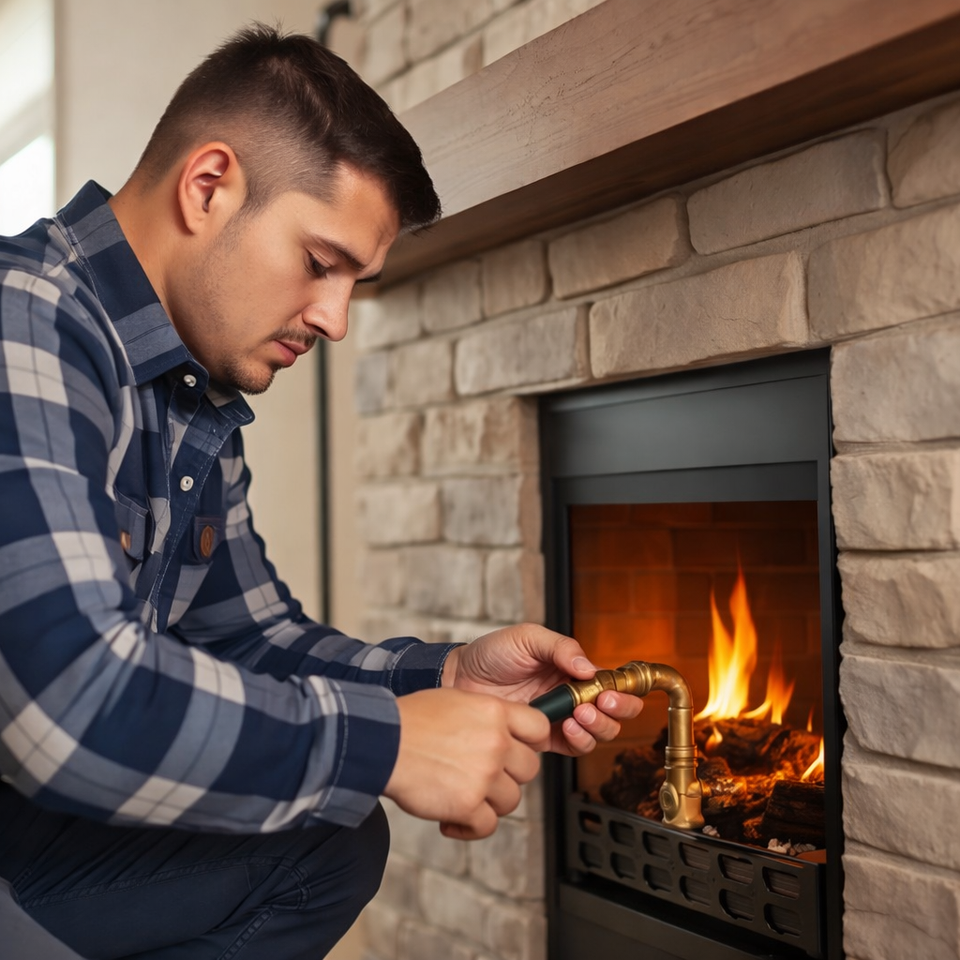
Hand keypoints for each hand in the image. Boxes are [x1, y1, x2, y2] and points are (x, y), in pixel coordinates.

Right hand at [383, 686, 547, 839]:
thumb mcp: (456, 700)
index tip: (517, 750)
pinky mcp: (469, 804)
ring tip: (463, 795)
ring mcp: (485, 774)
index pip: (539, 728)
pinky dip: (470, 827)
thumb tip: (505, 732)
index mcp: (494, 711)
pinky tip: (453, 818)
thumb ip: (486, 717)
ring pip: (511, 800)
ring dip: (489, 802)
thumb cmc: (411, 720)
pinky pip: (487, 825)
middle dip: (508, 776)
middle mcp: (496, 742)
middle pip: (529, 769)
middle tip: (483, 776)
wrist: (383, 743)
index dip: (530, 742)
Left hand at [442, 623, 642, 755]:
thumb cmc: (492, 653)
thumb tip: (589, 668)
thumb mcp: (528, 638)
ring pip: (599, 733)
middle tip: (601, 703)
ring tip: (579, 715)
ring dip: (598, 726)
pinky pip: (574, 747)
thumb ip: (561, 648)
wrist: (460, 677)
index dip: (621, 689)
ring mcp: (560, 718)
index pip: (612, 682)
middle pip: (615, 712)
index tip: (609, 690)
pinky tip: (566, 727)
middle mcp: (572, 695)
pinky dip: (579, 741)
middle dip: (618, 710)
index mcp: (573, 669)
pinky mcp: (544, 737)